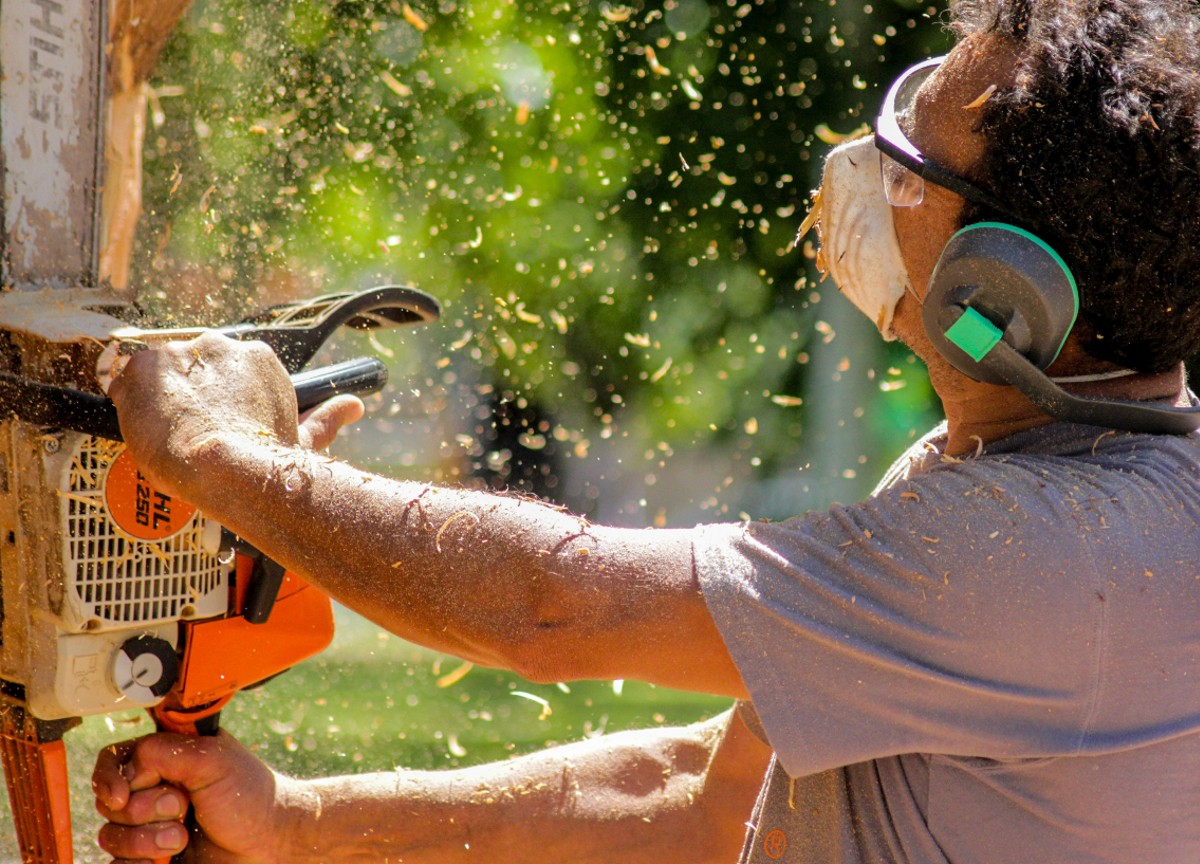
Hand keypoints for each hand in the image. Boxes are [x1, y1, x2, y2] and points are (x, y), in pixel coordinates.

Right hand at [93, 730, 299, 863]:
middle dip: (145, 810)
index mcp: (165, 760)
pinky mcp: (150, 858)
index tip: (123, 795)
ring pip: (110, 836)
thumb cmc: (250, 796)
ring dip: (147, 840)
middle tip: (184, 807)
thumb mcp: (213, 760)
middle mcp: (151, 792)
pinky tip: (165, 859)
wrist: (269, 841)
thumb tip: (129, 766)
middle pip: (109, 803)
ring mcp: (148, 827)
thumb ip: (165, 751)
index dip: (110, 779)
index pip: (113, 761)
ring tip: (183, 838)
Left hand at [108, 333, 362, 499]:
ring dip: (156, 400)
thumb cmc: (267, 461)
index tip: (214, 419)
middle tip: (186, 430)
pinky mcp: (143, 367)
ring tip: (163, 436)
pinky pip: (124, 383)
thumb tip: (354, 407)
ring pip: (157, 374)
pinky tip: (142, 430)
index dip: (215, 398)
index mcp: (257, 360)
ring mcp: (179, 354)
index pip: (225, 369)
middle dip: (185, 395)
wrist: (224, 468)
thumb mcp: (303, 440)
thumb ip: (326, 420)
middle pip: (190, 366)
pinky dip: (129, 406)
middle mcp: (219, 347)